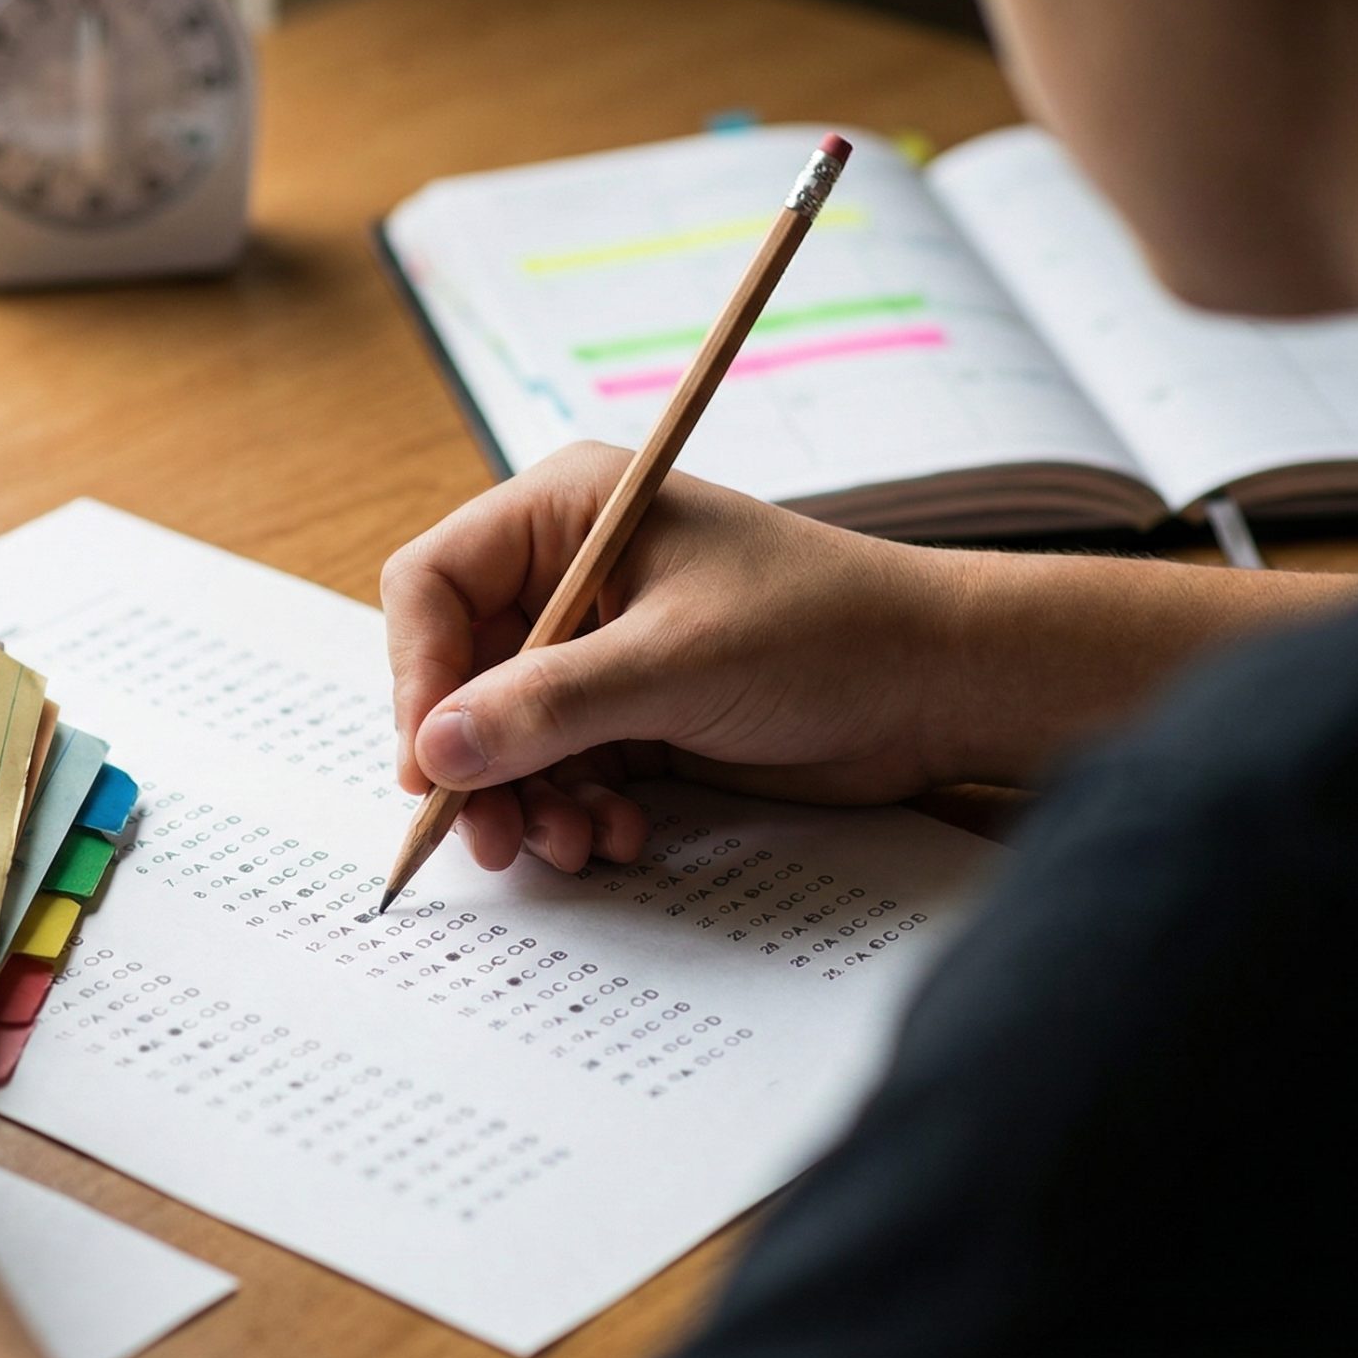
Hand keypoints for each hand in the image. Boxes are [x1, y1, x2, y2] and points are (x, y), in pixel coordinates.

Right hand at [382, 443, 968, 873]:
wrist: (939, 687)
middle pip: (457, 673)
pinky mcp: (629, 713)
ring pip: (502, 735)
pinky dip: (574, 811)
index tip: (430, 764)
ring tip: (576, 845)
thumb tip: (435, 750)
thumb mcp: (676, 664)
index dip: (419, 675)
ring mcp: (597, 648)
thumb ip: (549, 706)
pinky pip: (557, 770)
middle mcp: (568, 575)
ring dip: (527, 800)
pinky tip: (620, 836)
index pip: (434, 585)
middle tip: (489, 837)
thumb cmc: (827, 631)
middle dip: (475, 761)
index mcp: (566, 512)